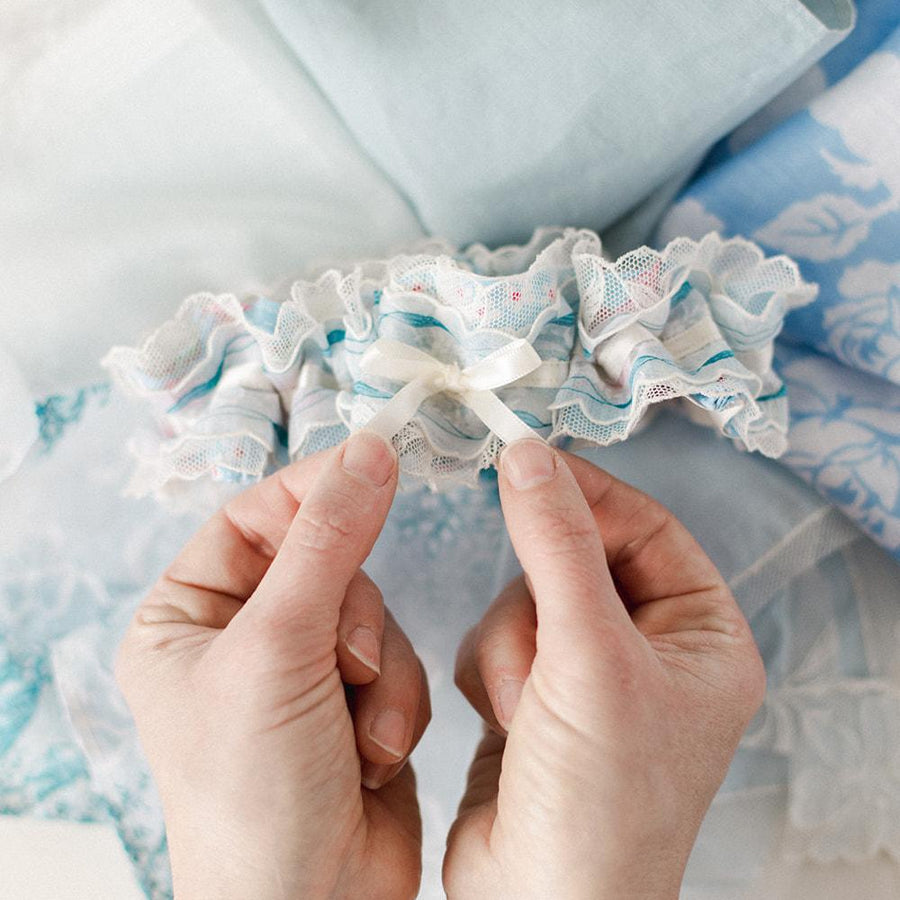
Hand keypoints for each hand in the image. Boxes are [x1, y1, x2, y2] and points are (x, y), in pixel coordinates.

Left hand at [116, 432, 430, 899]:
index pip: (255, 515)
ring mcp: (302, 671)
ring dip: (380, 672)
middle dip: (353, 617)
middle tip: (346, 664)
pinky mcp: (356, 703)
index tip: (376, 460)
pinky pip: (398, 660)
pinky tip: (372, 757)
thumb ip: (328, 541)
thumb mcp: (278, 650)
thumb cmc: (253, 792)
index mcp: (188, 616)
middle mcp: (242, 637)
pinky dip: (398, 703)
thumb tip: (368, 450)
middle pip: (328, 562)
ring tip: (360, 734)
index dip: (315, 489)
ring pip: (374, 614)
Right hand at [446, 441, 765, 898]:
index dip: (587, 493)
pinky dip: (489, 668)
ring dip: (512, 646)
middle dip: (541, 600)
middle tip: (538, 643)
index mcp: (701, 634)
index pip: (646, 526)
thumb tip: (528, 456)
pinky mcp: (538, 693)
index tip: (525, 463)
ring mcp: (591, 672)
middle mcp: (651, 649)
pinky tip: (502, 719)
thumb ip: (557, 545)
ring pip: (527, 598)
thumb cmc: (599, 802)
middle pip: (578, 559)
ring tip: (525, 707)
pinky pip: (499, 636)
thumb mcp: (590, 657)